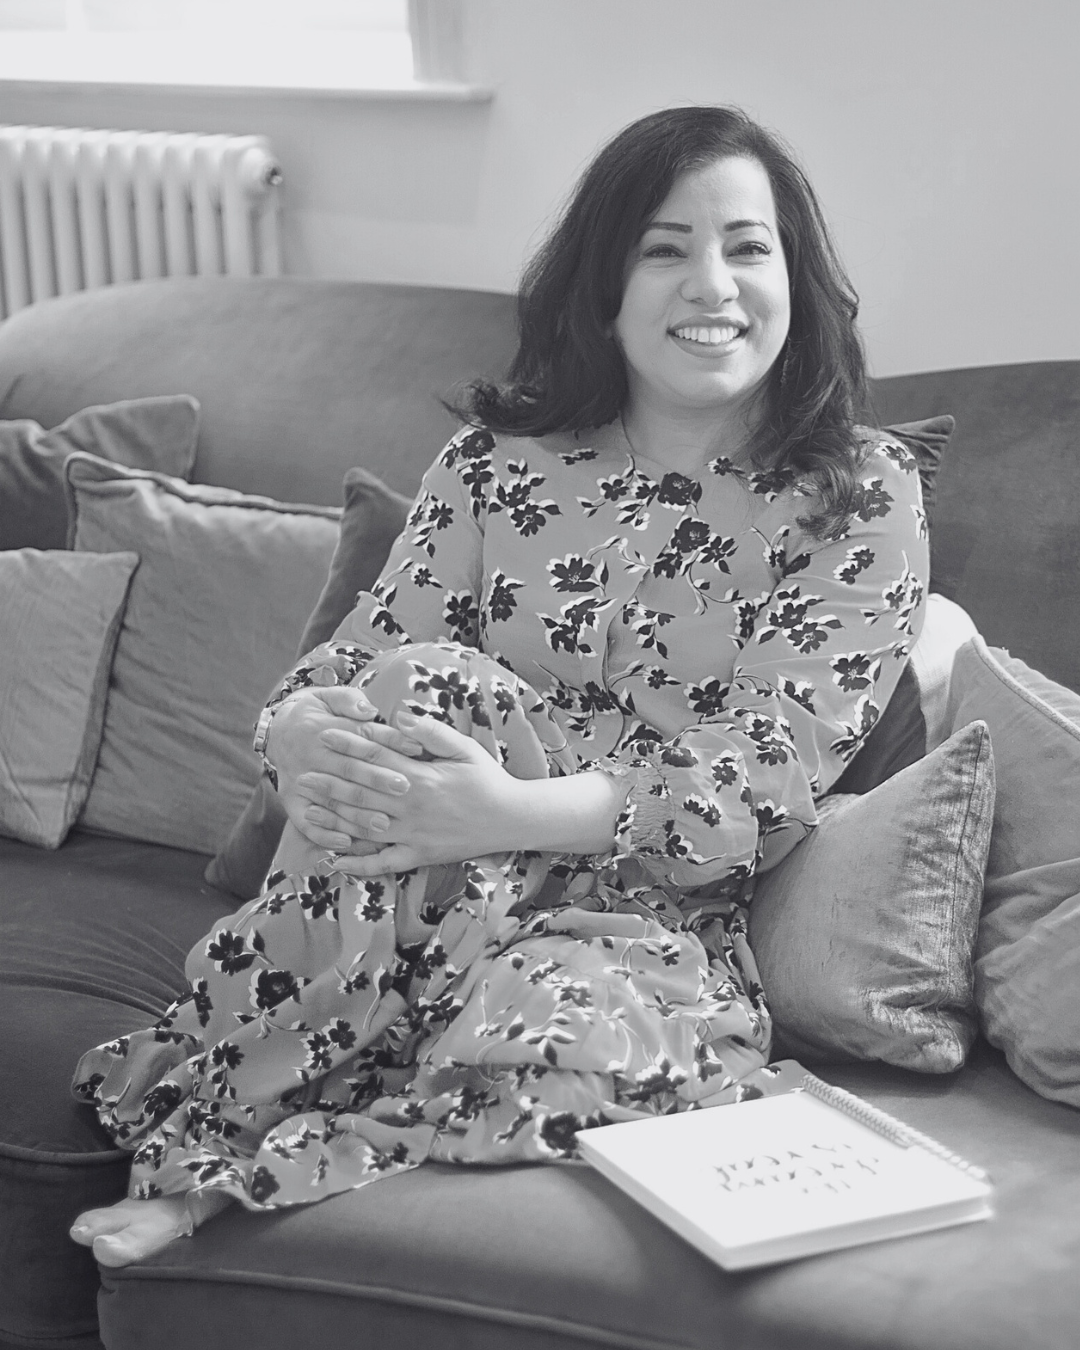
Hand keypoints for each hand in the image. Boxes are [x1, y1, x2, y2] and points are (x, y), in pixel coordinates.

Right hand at [268, 686, 423, 851]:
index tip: (416, 748)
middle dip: (377, 779)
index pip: (362, 736)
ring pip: (332, 800)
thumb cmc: (313, 713)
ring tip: (383, 824)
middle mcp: (312, 757)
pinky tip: (347, 843)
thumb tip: (369, 710)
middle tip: (405, 788)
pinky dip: (325, 834)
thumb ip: (349, 700)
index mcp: (324, 729)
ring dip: (357, 814)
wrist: (276, 731)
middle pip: (349, 770)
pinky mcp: (292, 802)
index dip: (390, 741)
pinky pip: (307, 822)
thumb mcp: (327, 696)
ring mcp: (301, 782)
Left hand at [318, 712, 627, 876]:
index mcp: (422, 777)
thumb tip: (397, 714)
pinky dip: (357, 864)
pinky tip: (333, 861)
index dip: (348, 747)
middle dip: (329, 784)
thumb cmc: (488, 779)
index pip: (376, 759)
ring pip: (364, 828)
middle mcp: (412, 807)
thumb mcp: (464, 748)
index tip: (324, 736)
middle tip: (301, 776)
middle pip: (361, 793)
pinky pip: (382, 863)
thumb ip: (429, 732)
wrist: (512, 819)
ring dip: (333, 820)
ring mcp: (413, 834)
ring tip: (306, 813)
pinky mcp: (419, 855)